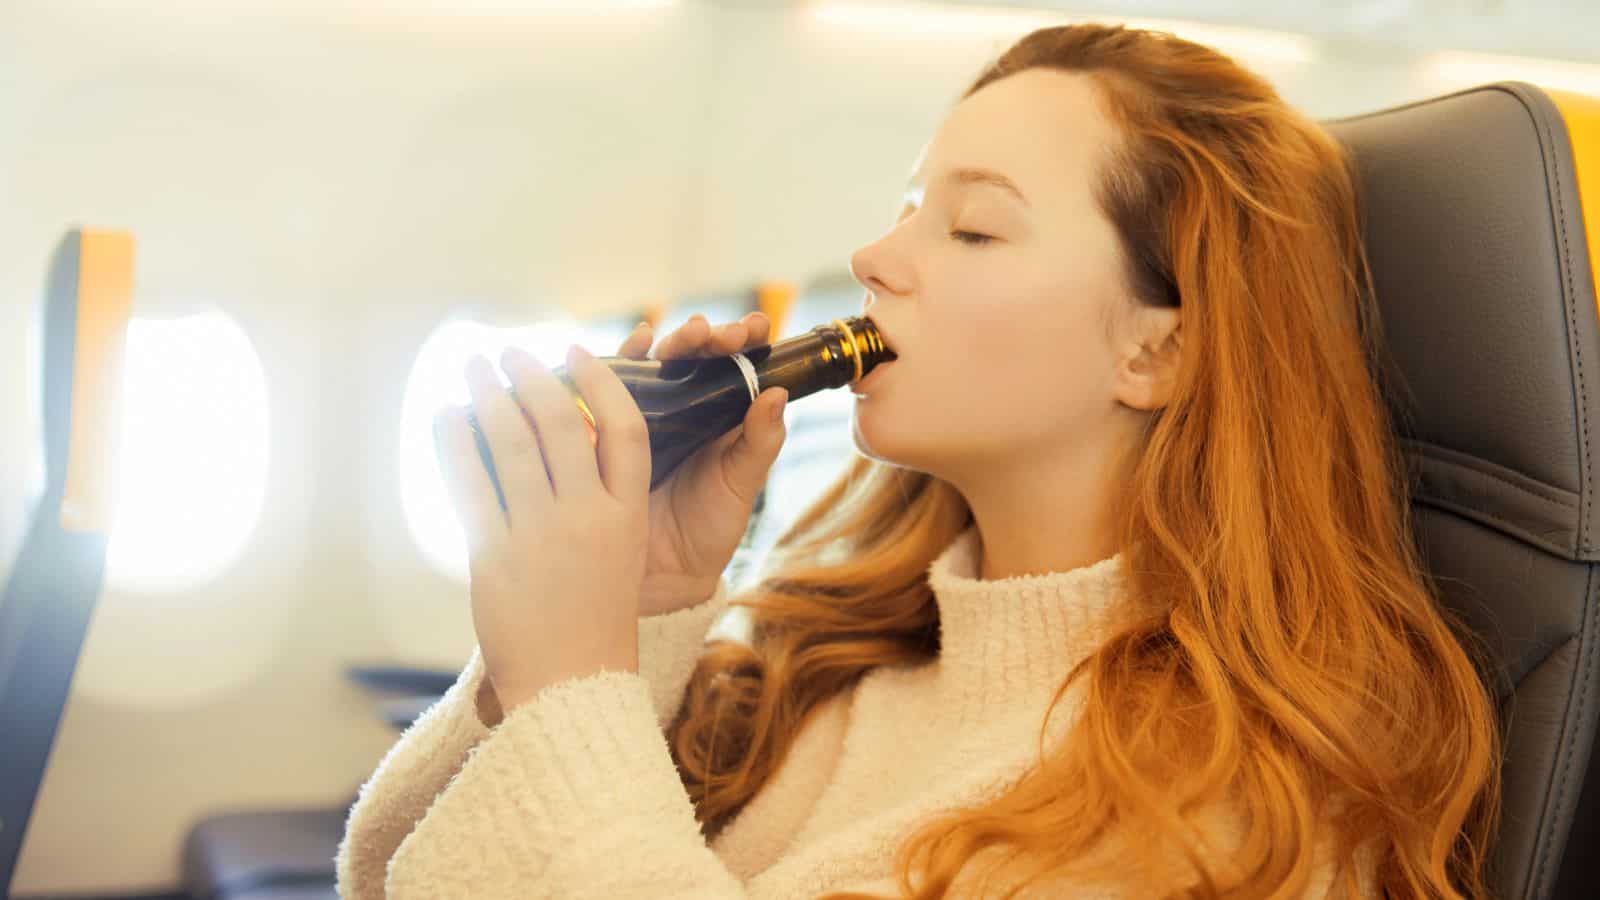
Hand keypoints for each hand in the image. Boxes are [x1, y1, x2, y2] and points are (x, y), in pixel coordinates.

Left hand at [433, 342, 651, 710]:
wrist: (571, 687)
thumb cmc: (593, 622)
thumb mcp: (620, 556)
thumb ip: (598, 502)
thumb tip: (558, 442)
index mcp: (628, 517)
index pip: (625, 428)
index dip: (603, 381)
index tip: (578, 349)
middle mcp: (589, 518)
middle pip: (561, 421)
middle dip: (530, 374)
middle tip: (507, 350)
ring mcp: (541, 534)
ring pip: (512, 439)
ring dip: (487, 392)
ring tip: (473, 366)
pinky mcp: (494, 554)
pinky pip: (469, 481)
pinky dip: (455, 439)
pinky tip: (445, 416)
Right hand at [614, 312, 788, 616]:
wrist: (662, 573)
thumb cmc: (709, 528)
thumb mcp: (741, 485)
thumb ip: (760, 442)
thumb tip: (779, 392)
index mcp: (725, 415)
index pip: (738, 364)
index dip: (745, 339)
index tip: (753, 328)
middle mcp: (688, 406)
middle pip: (697, 354)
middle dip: (709, 335)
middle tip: (719, 334)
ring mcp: (650, 413)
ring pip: (661, 361)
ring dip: (674, 339)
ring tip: (691, 333)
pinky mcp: (612, 425)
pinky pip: (615, 384)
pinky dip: (627, 354)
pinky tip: (638, 339)